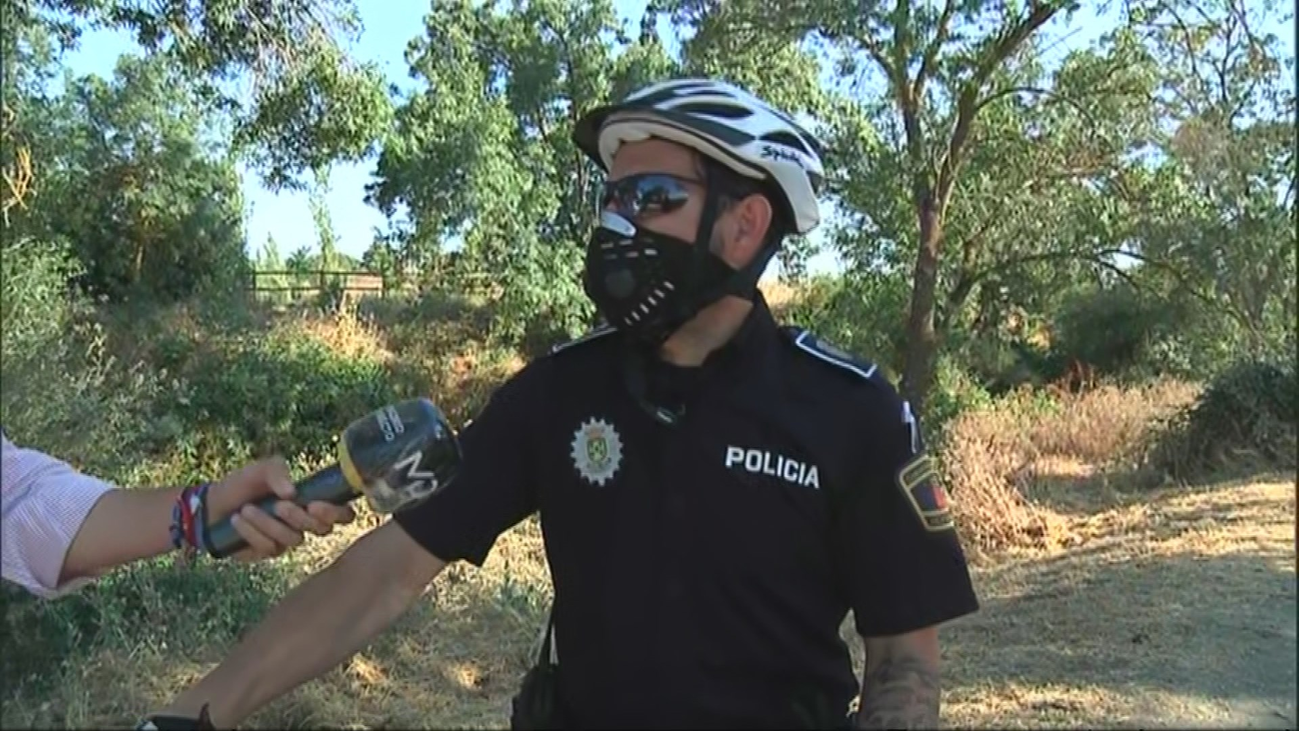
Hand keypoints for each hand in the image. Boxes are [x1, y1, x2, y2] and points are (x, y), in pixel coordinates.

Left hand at [203, 457, 355, 561]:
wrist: (212, 505)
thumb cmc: (244, 483)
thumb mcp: (261, 469)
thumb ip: (278, 472)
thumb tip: (292, 492)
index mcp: (312, 500)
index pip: (342, 513)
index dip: (336, 513)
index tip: (315, 503)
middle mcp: (305, 523)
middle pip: (322, 529)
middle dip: (300, 517)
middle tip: (279, 505)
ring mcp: (288, 539)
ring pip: (294, 539)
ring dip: (269, 523)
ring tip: (247, 509)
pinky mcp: (269, 552)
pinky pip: (269, 547)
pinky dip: (252, 532)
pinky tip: (237, 519)